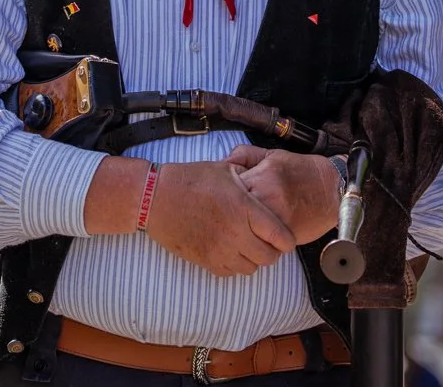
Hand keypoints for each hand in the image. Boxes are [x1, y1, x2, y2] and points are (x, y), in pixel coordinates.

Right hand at [145, 161, 296, 276]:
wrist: (155, 198)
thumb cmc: (190, 179)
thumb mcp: (226, 168)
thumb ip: (250, 177)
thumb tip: (264, 180)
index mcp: (245, 208)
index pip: (281, 236)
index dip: (287, 239)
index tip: (284, 236)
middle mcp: (236, 233)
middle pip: (269, 258)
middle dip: (272, 251)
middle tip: (267, 242)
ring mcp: (220, 250)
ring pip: (251, 269)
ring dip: (253, 259)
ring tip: (247, 245)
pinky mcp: (206, 261)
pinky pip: (230, 273)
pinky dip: (234, 265)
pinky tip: (229, 250)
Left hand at [227, 145, 341, 245]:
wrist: (333, 190)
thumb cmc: (301, 171)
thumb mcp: (273, 155)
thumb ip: (246, 154)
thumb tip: (224, 162)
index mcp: (262, 175)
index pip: (229, 187)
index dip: (223, 192)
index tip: (223, 195)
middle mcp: (268, 197)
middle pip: (234, 210)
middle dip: (228, 212)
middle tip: (226, 213)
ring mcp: (277, 218)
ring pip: (245, 228)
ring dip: (239, 228)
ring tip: (237, 225)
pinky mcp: (285, 235)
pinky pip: (261, 241)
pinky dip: (254, 238)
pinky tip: (253, 233)